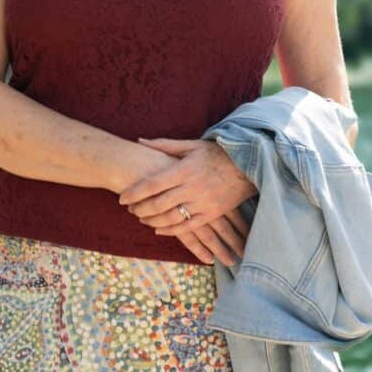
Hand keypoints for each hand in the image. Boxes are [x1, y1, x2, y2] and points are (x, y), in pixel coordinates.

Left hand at [118, 136, 255, 265]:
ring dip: (152, 220)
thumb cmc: (217, 153)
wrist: (249, 166)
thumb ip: (165, 145)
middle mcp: (192, 188)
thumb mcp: (192, 145)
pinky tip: (159, 230)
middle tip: (129, 210)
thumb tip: (140, 140)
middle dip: (140, 209)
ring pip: (171, 218)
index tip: (122, 198)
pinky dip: (171, 231)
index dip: (135, 193)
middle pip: (158, 204)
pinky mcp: (212, 214)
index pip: (153, 184)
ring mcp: (202, 203)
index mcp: (185, 169)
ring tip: (141, 218)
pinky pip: (187, 227)